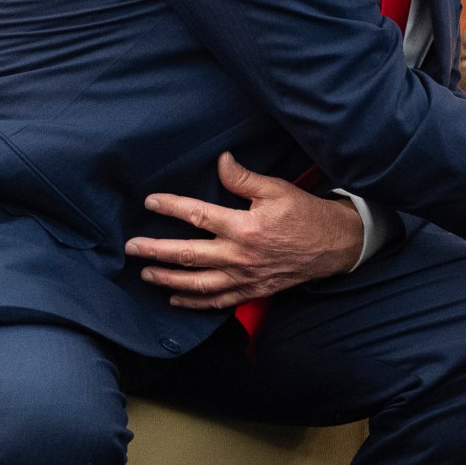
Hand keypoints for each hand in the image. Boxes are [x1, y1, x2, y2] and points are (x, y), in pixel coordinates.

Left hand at [125, 152, 364, 309]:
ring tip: (146, 274)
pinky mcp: (252, 291)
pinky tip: (175, 299)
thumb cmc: (305, 214)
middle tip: (132, 247)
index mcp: (244, 227)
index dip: (171, 207)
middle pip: (188, 255)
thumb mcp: (277, 189)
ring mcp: (245, 277)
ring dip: (168, 280)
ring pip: (197, 283)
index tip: (150, 202)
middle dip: (156, 251)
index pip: (198, 216)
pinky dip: (194, 303)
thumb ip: (244, 178)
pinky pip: (218, 302)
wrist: (334, 245)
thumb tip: (221, 162)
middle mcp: (240, 256)